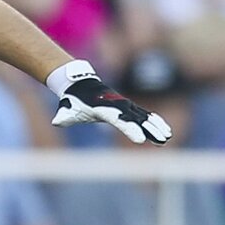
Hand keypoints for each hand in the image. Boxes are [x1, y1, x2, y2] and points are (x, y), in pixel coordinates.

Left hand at [51, 74, 172, 143]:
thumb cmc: (72, 101)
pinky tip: (165, 130)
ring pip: (143, 117)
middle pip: (136, 119)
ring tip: (167, 137)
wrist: (79, 84)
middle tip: (162, 139)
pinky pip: (143, 115)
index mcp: (103, 109)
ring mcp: (124, 105)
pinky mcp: (127, 107)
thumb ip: (63, 116)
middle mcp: (117, 106)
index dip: (130, 129)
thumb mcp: (65, 109)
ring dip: (156, 126)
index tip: (140, 139)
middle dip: (150, 130)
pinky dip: (154, 121)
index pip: (119, 120)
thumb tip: (57, 121)